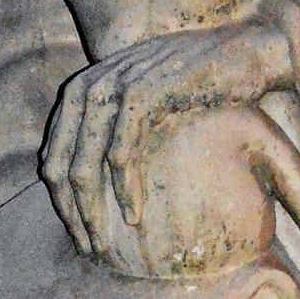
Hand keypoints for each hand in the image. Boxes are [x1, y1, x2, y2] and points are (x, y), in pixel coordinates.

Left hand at [41, 24, 291, 265]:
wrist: (246, 51)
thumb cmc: (201, 80)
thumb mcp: (149, 99)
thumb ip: (118, 124)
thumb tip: (100, 172)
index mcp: (86, 86)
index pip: (54, 152)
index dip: (61, 198)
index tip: (78, 231)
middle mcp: (93, 84)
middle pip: (59, 162)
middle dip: (70, 210)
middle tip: (88, 247)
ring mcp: (116, 87)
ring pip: (84, 162)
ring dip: (91, 208)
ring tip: (104, 243)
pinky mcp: (145, 94)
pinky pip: (121, 154)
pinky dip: (124, 190)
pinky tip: (133, 217)